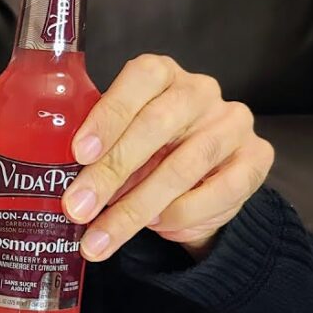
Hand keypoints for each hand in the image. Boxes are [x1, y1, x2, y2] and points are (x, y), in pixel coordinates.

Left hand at [63, 54, 274, 260]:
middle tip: (77, 208)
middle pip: (157, 125)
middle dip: (111, 172)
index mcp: (161, 75)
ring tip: (101, 237)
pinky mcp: (257, 158)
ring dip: (136, 208)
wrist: (200, 184)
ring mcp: (232, 123)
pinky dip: (182, 214)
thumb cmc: (147, 156)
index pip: (140, 79)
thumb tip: (55, 187)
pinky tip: (157, 228)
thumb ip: (95, 152)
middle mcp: (200, 92)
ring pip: (184, 166)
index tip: (78, 152)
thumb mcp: (118, 145)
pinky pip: (221, 190)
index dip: (109, 115)